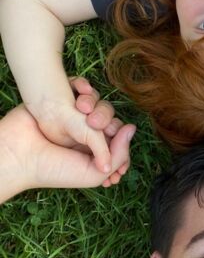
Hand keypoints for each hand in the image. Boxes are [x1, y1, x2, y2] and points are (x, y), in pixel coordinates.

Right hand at [0, 93, 134, 198]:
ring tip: (83, 109)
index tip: (113, 139)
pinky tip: (80, 92)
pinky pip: (80, 86)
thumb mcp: (96, 172)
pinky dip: (84, 85)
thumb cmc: (54, 169)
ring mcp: (72, 115)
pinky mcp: (60, 98)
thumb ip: (119, 155)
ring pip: (97, 101)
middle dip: (107, 118)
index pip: (119, 137)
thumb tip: (132, 128)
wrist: (16, 155)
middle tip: (95, 124)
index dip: (121, 136)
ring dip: (96, 103)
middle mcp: (85, 133)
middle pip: (109, 117)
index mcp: (95, 151)